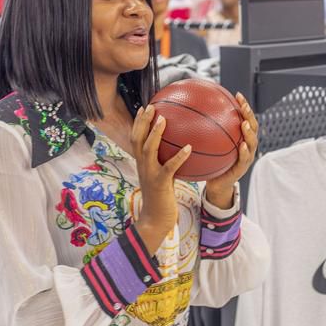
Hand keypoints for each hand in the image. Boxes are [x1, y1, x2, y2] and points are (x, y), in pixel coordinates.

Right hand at [130, 106, 191, 252]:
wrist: (155, 219)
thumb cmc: (162, 196)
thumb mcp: (162, 176)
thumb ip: (166, 161)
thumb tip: (182, 146)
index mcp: (142, 162)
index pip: (136, 138)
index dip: (138, 122)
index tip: (145, 107)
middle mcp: (142, 165)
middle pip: (137, 139)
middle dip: (142, 121)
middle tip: (151, 106)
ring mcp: (149, 174)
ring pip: (148, 149)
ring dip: (155, 134)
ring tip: (164, 120)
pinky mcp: (160, 183)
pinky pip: (169, 167)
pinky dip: (179, 157)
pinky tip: (189, 148)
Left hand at [205, 93, 258, 209]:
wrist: (217, 184)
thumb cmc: (211, 163)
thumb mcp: (208, 146)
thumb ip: (204, 132)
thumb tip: (189, 115)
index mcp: (240, 137)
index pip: (244, 118)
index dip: (244, 106)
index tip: (237, 94)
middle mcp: (247, 145)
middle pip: (253, 127)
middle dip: (249, 115)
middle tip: (243, 106)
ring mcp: (247, 157)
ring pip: (253, 142)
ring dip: (250, 132)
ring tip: (244, 123)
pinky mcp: (242, 169)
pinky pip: (245, 159)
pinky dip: (245, 152)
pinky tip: (242, 146)